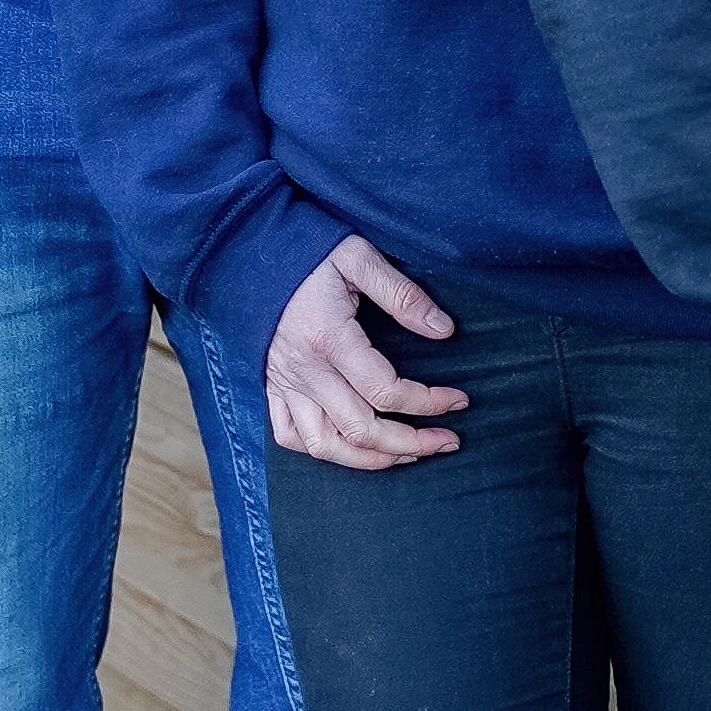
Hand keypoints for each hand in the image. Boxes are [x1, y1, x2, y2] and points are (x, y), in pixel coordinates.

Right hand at [265, 237, 465, 468]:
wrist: (250, 251)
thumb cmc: (309, 251)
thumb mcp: (359, 257)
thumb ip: (403, 295)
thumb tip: (444, 330)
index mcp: (329, 338)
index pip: (386, 390)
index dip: (429, 403)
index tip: (459, 400)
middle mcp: (305, 371)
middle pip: (360, 430)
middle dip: (411, 444)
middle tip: (448, 440)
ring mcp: (285, 384)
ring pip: (325, 445)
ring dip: (370, 459)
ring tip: (408, 455)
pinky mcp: (272, 387)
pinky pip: (290, 436)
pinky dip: (322, 451)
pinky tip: (352, 448)